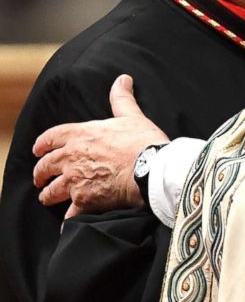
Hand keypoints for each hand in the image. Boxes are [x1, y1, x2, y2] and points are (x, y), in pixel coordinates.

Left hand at [33, 74, 169, 218]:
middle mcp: (71, 157)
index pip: (51, 137)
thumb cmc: (141, 141)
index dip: (42, 144)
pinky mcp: (84, 201)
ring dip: (48, 195)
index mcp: (80, 134)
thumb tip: (122, 79)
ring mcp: (75, 181)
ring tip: (48, 198)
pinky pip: (70, 215)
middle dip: (40, 173)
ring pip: (51, 191)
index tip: (37, 150)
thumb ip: (122, 98)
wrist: (150, 168)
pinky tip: (69, 222)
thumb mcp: (131, 115)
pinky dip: (69, 219)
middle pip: (46, 166)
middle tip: (40, 178)